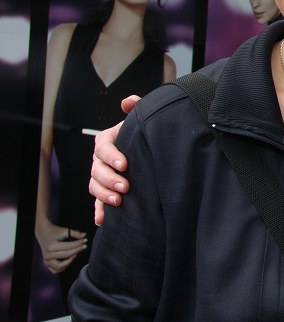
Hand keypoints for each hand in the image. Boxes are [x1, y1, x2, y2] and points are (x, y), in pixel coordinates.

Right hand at [35, 221, 86, 273]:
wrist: (43, 233)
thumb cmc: (54, 232)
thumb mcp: (64, 230)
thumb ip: (75, 233)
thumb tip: (84, 236)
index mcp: (51, 247)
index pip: (69, 247)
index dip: (79, 244)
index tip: (85, 240)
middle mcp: (47, 255)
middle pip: (66, 255)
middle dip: (77, 250)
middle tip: (84, 246)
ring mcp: (46, 261)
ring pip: (60, 266)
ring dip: (70, 261)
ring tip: (76, 253)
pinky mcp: (47, 264)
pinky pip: (55, 270)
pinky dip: (63, 267)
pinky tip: (69, 259)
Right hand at [90, 95, 137, 224]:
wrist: (150, 151)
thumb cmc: (144, 134)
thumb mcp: (142, 119)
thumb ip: (137, 107)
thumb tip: (128, 101)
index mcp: (107, 140)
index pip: (103, 147)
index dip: (111, 156)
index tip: (125, 164)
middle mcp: (101, 159)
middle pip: (96, 170)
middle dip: (109, 179)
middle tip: (125, 187)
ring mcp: (102, 176)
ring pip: (95, 186)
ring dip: (103, 195)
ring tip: (119, 201)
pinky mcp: (106, 191)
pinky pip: (98, 202)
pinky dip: (99, 211)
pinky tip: (102, 220)